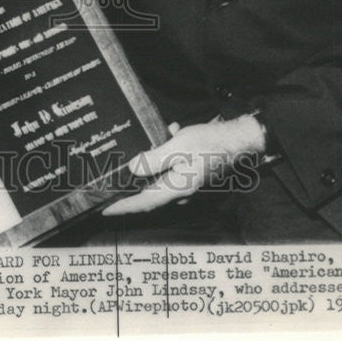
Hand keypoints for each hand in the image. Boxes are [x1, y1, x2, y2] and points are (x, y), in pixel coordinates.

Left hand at [102, 115, 265, 215]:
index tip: (102, 208)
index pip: (142, 202)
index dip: (121, 206)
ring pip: (158, 177)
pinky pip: (169, 167)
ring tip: (144, 144)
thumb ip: (154, 159)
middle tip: (109, 178)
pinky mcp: (189, 173)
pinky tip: (168, 132)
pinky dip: (164, 153)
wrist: (239, 140)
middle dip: (128, 184)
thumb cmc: (211, 143)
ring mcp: (185, 183)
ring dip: (149, 161)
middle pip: (147, 193)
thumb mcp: (179, 146)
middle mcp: (180, 190)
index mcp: (176, 188)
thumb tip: (132, 169)